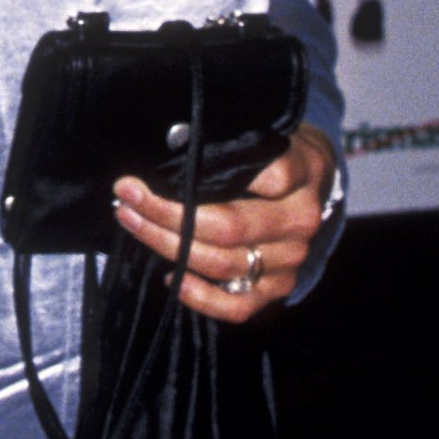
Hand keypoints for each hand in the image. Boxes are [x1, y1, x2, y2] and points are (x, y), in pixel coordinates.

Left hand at [113, 122, 334, 325]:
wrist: (311, 186)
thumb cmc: (274, 154)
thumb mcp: (264, 132)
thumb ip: (228, 141)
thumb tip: (172, 142)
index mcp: (303, 172)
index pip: (261, 175)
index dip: (202, 172)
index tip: (152, 171)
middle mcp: (300, 220)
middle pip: (229, 226)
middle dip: (167, 214)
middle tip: (126, 197)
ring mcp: (292, 258)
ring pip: (224, 263)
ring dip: (168, 246)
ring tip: (132, 223)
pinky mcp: (279, 287)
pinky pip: (238, 306)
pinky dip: (201, 297)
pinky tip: (172, 277)